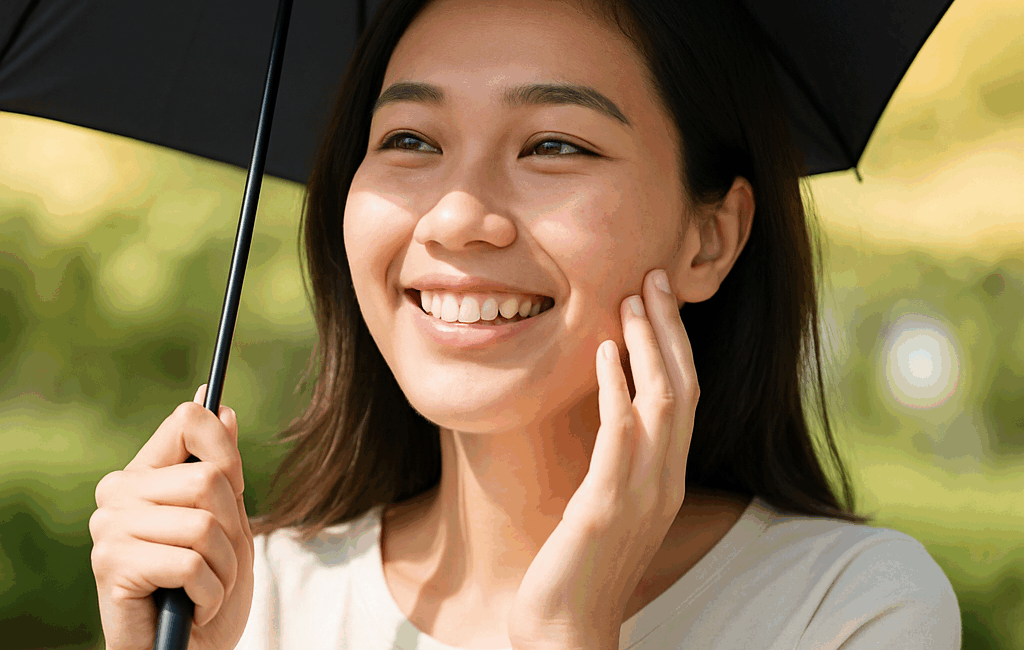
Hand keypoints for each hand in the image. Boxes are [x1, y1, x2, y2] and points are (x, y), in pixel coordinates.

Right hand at [90, 385, 254, 649]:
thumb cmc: (206, 587)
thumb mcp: (228, 521)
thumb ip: (221, 465)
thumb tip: (221, 406)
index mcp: (144, 474)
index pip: (188, 420)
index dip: (226, 451)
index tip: (231, 485)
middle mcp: (118, 492)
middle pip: (209, 477)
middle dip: (233, 529)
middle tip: (217, 561)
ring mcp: (109, 527)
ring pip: (205, 524)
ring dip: (224, 567)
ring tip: (204, 587)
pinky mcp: (111, 565)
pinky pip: (191, 563)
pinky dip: (209, 592)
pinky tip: (191, 606)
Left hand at [508, 269, 698, 649]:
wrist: (568, 629)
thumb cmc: (581, 567)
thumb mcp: (609, 506)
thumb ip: (620, 465)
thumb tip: (614, 420)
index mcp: (667, 479)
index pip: (685, 398)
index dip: (676, 346)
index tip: (659, 301)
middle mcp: (665, 480)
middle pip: (683, 387)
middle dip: (670, 329)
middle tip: (654, 278)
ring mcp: (643, 492)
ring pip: (662, 400)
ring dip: (650, 345)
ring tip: (632, 298)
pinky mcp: (608, 504)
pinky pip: (621, 433)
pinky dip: (617, 387)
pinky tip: (606, 352)